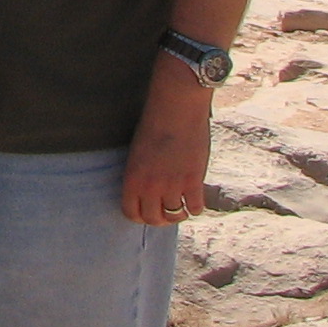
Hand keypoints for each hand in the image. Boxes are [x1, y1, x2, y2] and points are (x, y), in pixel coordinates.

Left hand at [122, 58, 212, 226]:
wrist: (175, 107)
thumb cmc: (154, 124)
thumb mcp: (139, 153)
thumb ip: (142, 174)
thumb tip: (149, 192)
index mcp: (132, 178)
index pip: (131, 213)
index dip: (140, 216)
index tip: (148, 212)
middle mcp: (150, 186)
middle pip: (153, 219)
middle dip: (160, 219)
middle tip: (167, 212)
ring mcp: (172, 185)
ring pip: (175, 216)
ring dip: (179, 213)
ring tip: (182, 206)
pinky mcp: (193, 181)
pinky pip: (195, 208)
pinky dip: (196, 207)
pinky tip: (195, 198)